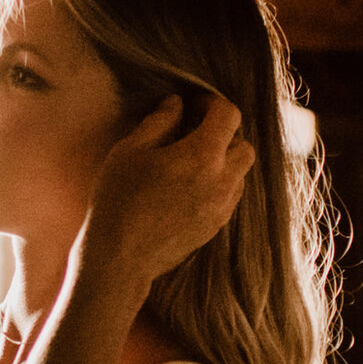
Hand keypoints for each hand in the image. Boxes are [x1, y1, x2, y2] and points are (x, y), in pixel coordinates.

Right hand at [82, 94, 254, 285]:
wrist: (120, 260)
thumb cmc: (118, 201)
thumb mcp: (130, 151)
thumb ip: (159, 122)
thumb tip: (175, 104)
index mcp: (203, 156)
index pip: (228, 115)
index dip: (212, 103)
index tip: (194, 104)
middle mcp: (222, 181)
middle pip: (244, 145)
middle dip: (224, 134)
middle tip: (194, 132)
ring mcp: (222, 208)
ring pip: (240, 173)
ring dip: (223, 161)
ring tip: (190, 162)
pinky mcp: (215, 227)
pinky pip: (229, 196)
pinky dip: (218, 184)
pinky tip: (188, 187)